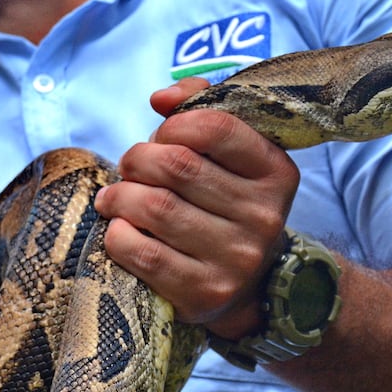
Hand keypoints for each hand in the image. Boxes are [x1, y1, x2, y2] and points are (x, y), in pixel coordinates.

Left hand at [93, 78, 299, 339]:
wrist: (246, 288)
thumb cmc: (225, 204)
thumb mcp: (229, 154)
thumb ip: (200, 108)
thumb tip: (161, 99)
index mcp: (276, 172)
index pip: (217, 128)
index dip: (174, 125)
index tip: (160, 136)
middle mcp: (264, 216)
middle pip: (177, 166)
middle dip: (138, 159)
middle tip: (129, 167)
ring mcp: (237, 258)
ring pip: (156, 207)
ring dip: (121, 196)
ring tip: (115, 198)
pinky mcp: (205, 292)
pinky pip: (144, 253)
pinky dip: (119, 235)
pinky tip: (121, 229)